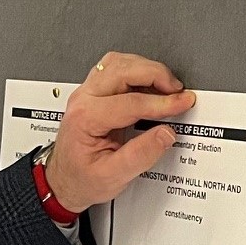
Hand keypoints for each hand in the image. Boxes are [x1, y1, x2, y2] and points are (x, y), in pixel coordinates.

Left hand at [45, 52, 195, 213]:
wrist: (63, 181)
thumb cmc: (80, 179)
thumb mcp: (112, 177)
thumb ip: (141, 155)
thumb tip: (166, 134)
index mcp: (85, 118)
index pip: (130, 102)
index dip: (162, 102)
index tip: (182, 103)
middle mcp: (83, 99)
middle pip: (123, 69)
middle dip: (156, 75)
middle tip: (178, 91)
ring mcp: (87, 92)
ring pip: (119, 63)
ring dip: (146, 69)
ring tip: (167, 87)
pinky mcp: (94, 92)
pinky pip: (116, 68)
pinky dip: (138, 71)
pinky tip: (151, 86)